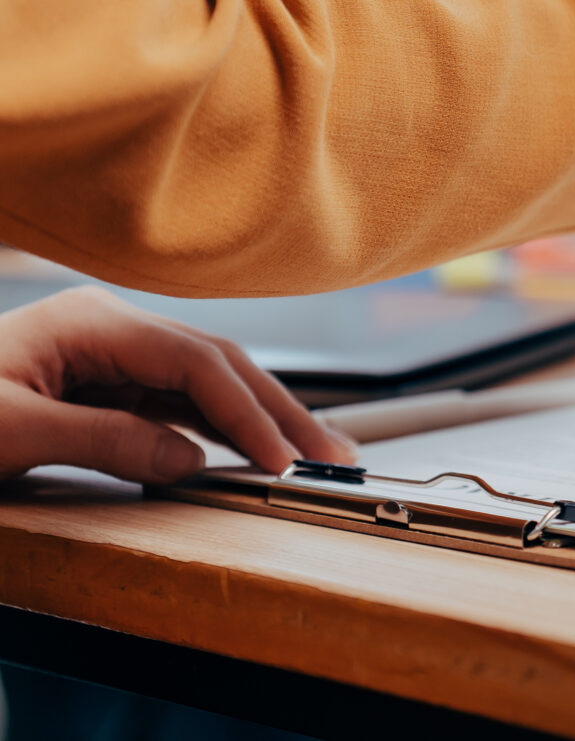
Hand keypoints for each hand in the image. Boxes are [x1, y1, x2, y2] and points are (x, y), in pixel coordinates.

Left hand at [0, 285, 355, 483]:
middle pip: (218, 364)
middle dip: (279, 411)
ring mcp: (109, 357)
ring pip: (206, 384)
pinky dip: (220, 430)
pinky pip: (177, 405)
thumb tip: (190, 461)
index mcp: (93, 322)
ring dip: (260, 421)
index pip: (197, 363)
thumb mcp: (8, 434)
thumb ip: (103, 443)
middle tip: (334, 455)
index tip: (285, 458)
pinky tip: (250, 450)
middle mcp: (110, 330)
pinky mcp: (103, 389)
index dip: (249, 411)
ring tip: (310, 456)